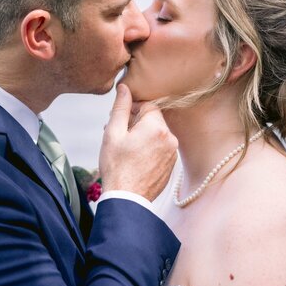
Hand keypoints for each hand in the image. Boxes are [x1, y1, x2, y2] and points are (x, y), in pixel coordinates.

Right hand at [98, 83, 177, 200]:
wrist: (127, 199)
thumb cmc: (116, 166)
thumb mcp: (112, 133)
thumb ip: (120, 107)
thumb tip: (124, 87)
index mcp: (156, 127)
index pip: (148, 106)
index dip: (132, 110)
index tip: (120, 120)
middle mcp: (170, 138)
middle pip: (153, 120)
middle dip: (136, 123)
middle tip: (118, 134)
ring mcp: (172, 153)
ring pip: (156, 135)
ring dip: (143, 136)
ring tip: (125, 148)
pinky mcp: (171, 166)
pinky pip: (160, 149)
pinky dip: (149, 149)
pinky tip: (134, 159)